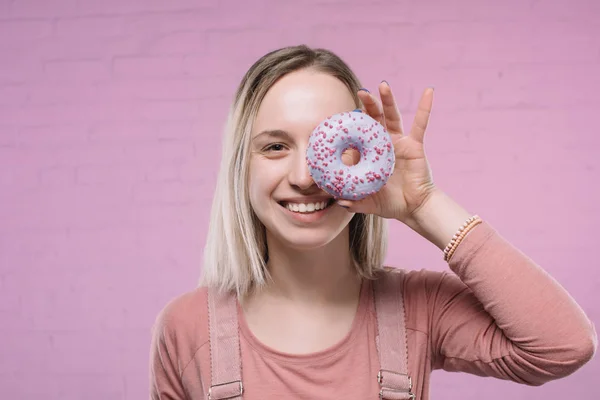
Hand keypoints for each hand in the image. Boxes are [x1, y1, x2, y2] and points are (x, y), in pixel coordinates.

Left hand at [337, 82, 437, 222]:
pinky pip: (421, 124)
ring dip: (388, 100)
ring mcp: (399, 142)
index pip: (356, 136)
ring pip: (392, 116)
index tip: (340, 117)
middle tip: (361, 92)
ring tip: (383, 85)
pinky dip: (425, 108)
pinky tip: (428, 91)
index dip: (350, 126)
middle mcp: (383, 144)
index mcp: (369, 154)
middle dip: (367, 105)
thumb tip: (339, 202)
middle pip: (373, 119)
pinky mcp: (415, 145)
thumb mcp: (368, 203)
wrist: (413, 208)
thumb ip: (354, 202)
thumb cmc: (390, 203)